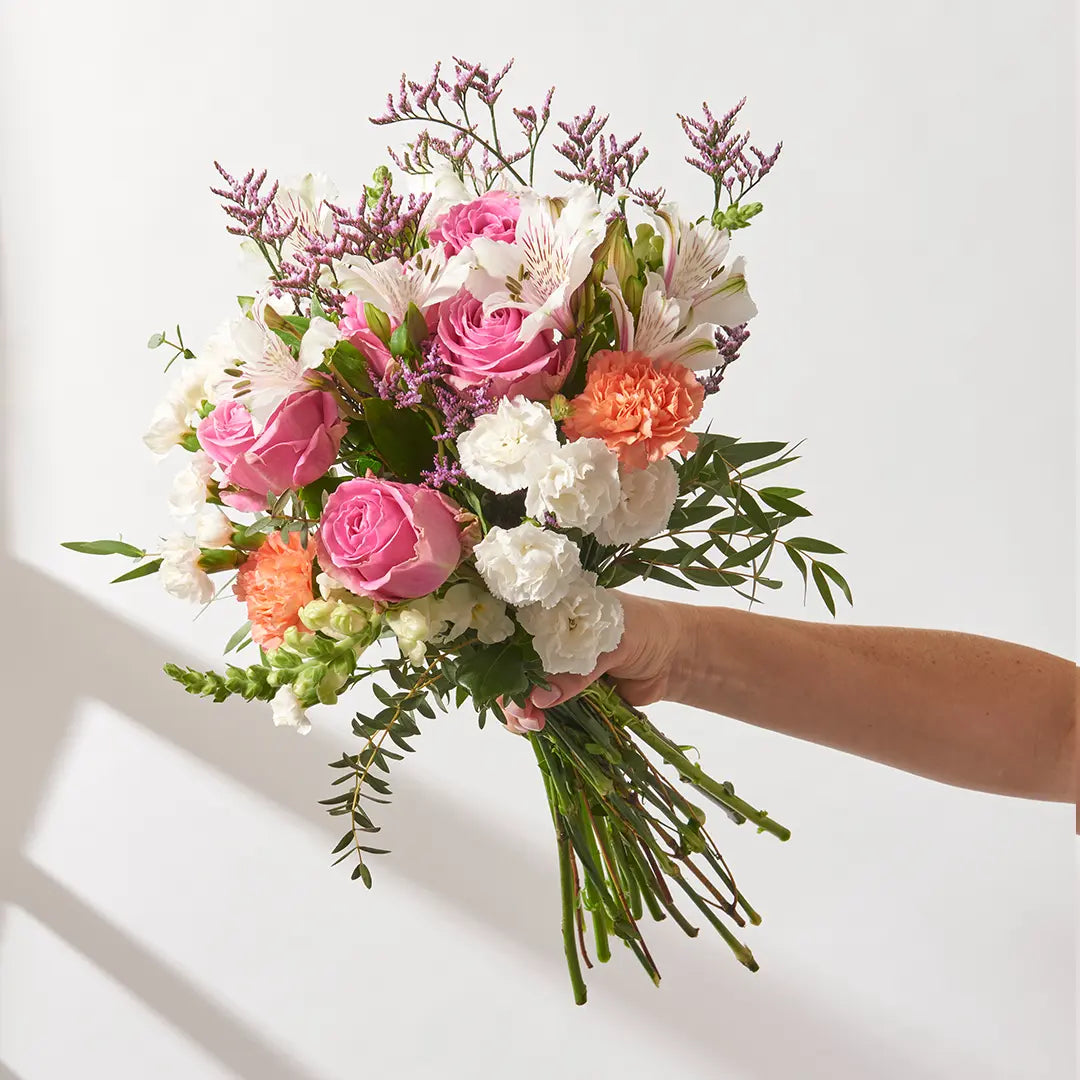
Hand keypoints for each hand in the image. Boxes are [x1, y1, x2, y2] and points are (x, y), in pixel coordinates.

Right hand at [501, 593, 687, 732]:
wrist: (676, 656)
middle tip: (522, 715)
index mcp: (553, 610)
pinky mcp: (568, 692)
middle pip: (512, 665)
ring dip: (520, 710)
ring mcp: (556, 666)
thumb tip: (540, 698)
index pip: (514, 632)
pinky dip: (536, 718)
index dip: (502, 658)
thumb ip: (577, 670)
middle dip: (510, 692)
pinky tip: (537, 727)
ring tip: (531, 725)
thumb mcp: (611, 642)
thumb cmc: (647, 630)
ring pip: (524, 690)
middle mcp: (547, 637)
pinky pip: (544, 707)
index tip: (508, 684)